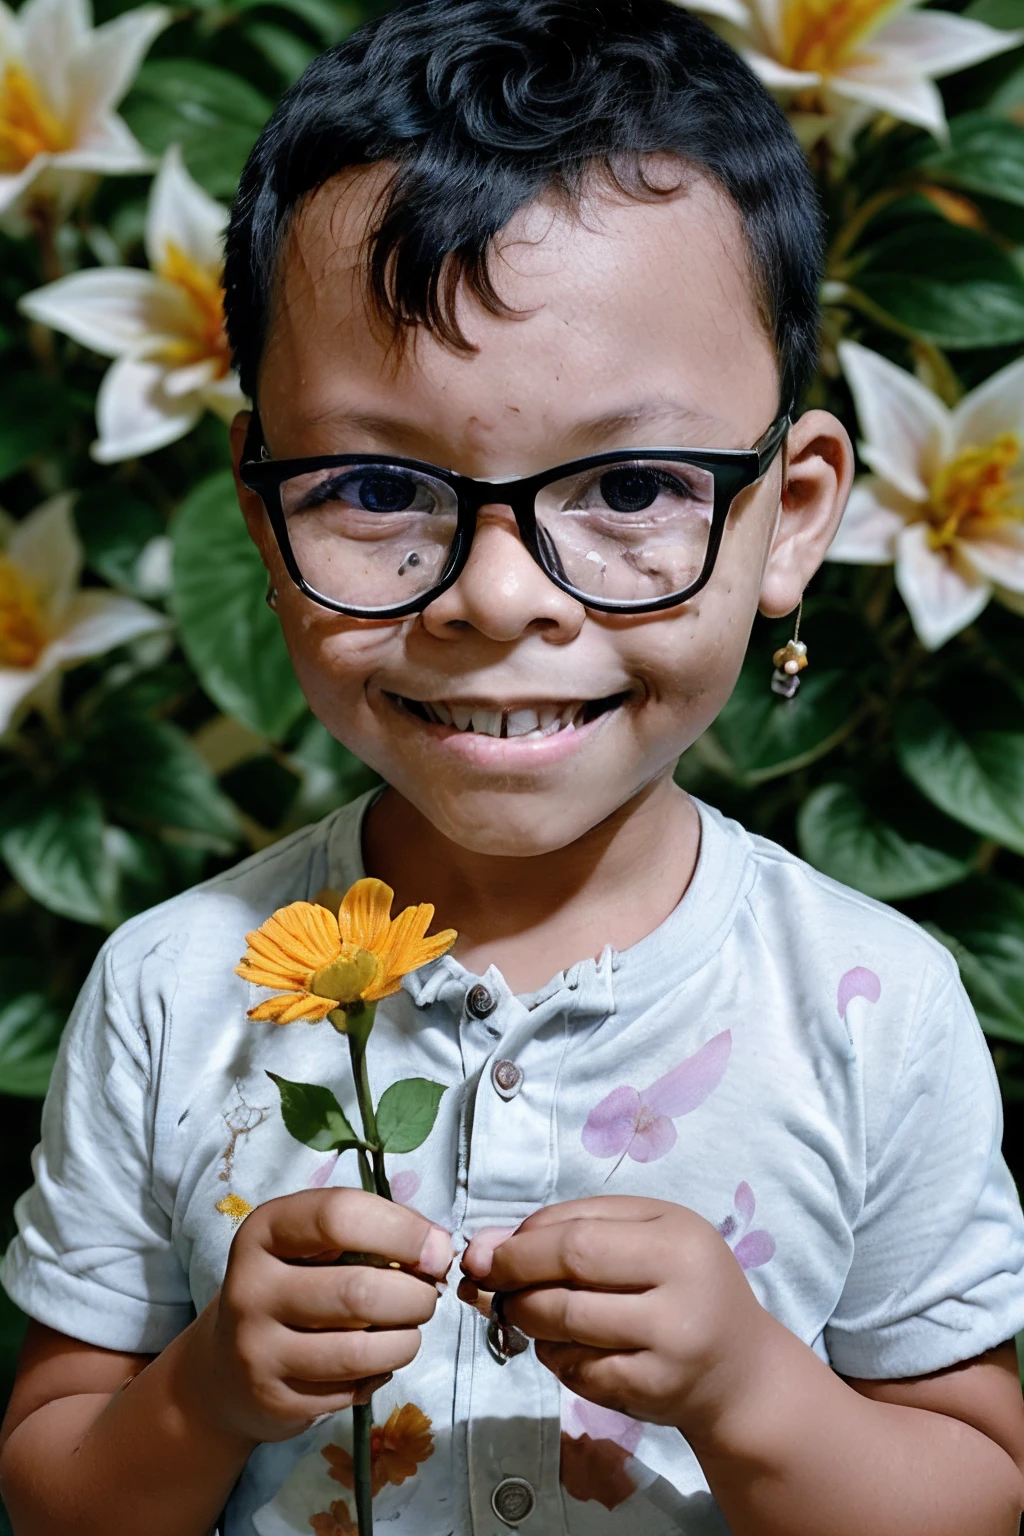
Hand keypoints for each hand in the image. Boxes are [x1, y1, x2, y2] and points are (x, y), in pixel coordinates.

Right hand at [188, 1188, 453, 1443]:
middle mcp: (251, 1287)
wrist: (222, 1368)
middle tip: (428, 1296)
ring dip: (407, 1340)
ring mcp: (257, 1349)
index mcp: (264, 1230)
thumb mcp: (312, 1244)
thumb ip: (370, 1234)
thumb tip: (437, 1249)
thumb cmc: (289, 1286)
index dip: (403, 1231)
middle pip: (358, 1291)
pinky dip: (381, 1374)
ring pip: (360, 1350)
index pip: (340, 1216)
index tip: (437, 1249)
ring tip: (409, 1330)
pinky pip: (351, 1389)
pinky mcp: (274, 1400)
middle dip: (415, 1296)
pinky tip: (377, 1361)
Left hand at [461, 1196, 767, 1436]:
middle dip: (514, 1278)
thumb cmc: (686, 1289)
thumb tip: (486, 1245)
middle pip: (569, 1274)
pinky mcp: (655, 1390)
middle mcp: (682, 1286)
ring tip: (525, 1312)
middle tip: (486, 1282)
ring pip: (566, 1325)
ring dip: (527, 1318)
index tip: (489, 1251)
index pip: (578, 1233)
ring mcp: (670, 1344)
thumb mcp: (647, 1238)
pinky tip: (564, 1348)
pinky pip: (579, 1370)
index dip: (521, 1243)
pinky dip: (555, 1357)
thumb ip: (573, 1229)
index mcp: (678, 1235)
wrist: (743, 1374)